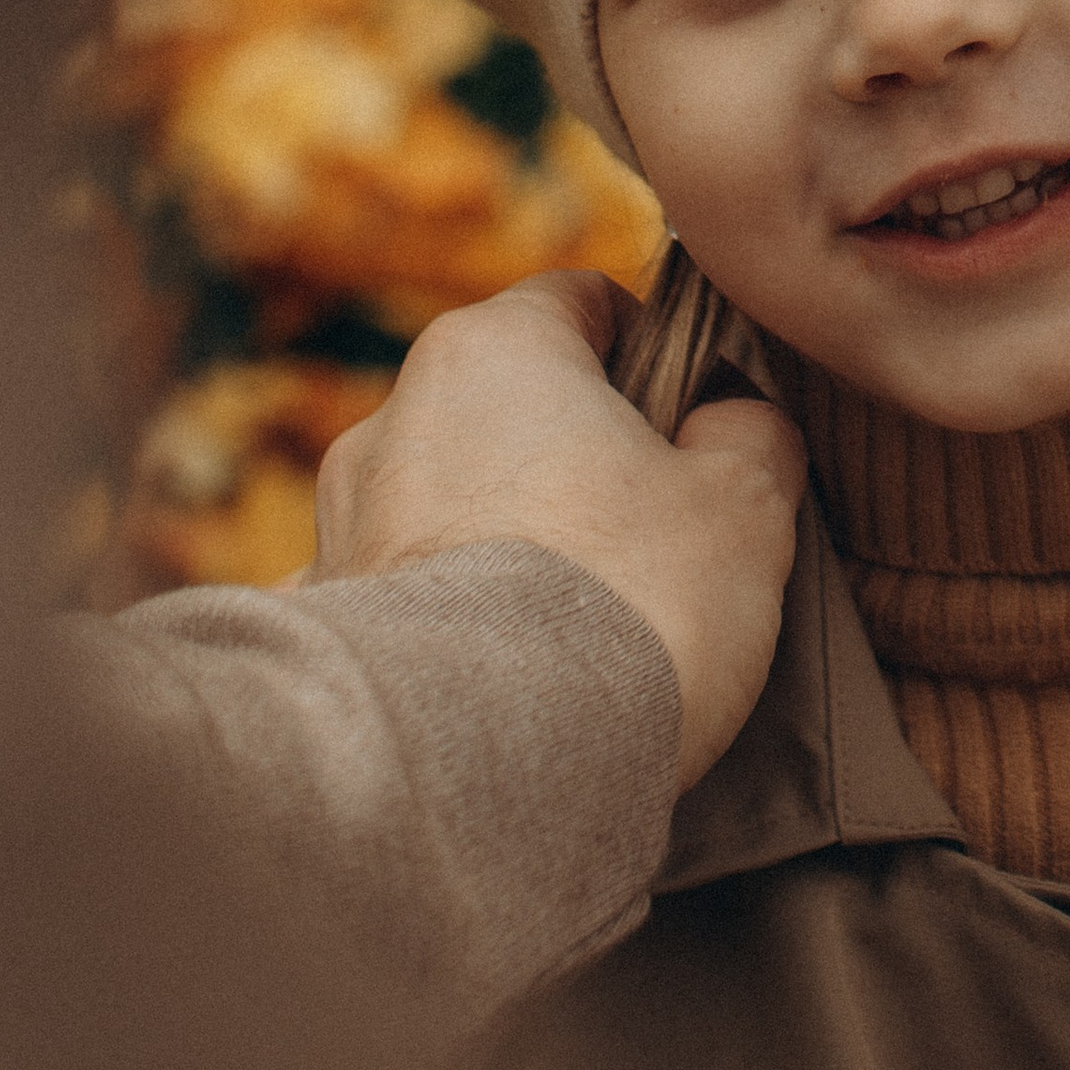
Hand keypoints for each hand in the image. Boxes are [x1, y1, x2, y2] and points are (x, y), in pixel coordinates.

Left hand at [306, 270, 806, 794]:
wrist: (489, 766)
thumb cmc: (629, 606)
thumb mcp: (745, 504)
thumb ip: (749, 434)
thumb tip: (731, 421)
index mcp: (494, 350)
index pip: (580, 303)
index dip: (652, 354)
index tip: (692, 427)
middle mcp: (396, 415)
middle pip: (509, 407)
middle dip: (575, 460)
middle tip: (652, 540)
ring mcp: (341, 522)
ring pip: (449, 504)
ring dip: (505, 543)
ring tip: (579, 632)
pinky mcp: (320, 625)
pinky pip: (398, 603)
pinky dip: (444, 627)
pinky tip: (494, 684)